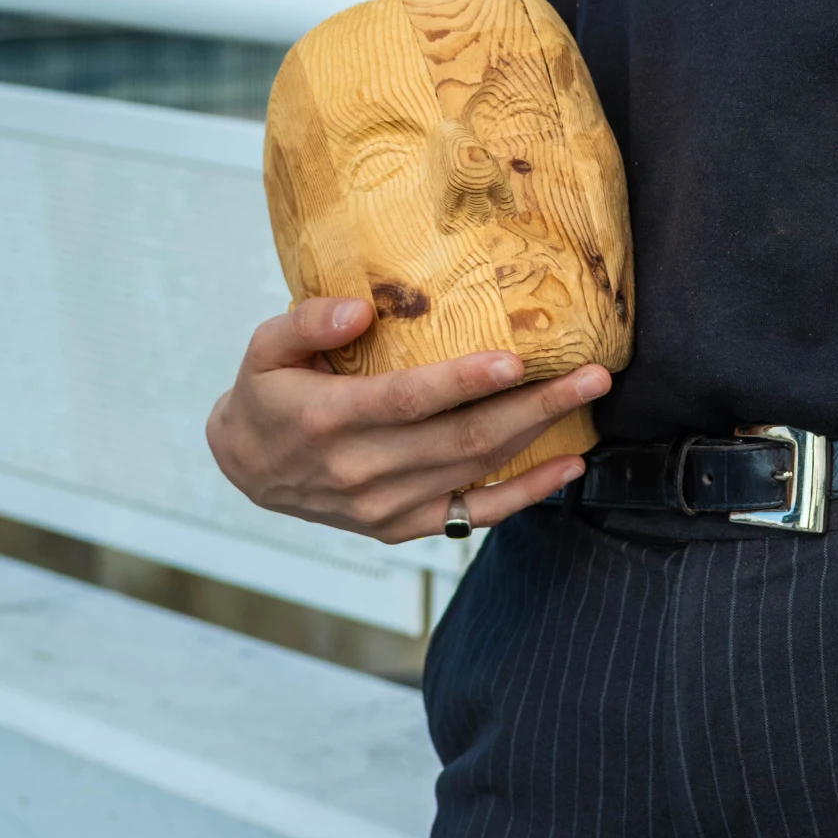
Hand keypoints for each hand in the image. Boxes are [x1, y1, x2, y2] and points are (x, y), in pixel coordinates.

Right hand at [206, 297, 610, 542]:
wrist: (245, 468)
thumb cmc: (266, 393)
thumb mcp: (265, 346)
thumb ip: (308, 322)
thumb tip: (359, 310)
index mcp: (329, 419)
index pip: (408, 400)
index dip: (463, 382)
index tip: (515, 359)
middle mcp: (361, 470)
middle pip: (461, 438)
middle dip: (535, 405)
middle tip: (593, 373)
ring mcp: (384, 506)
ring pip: (475, 471)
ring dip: (540, 437)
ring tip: (589, 398)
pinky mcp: (400, 526)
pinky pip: (472, 515)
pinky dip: (525, 496)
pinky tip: (569, 467)